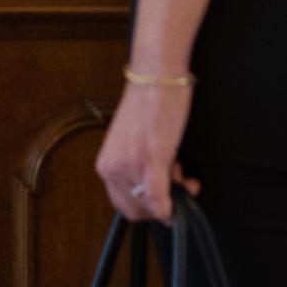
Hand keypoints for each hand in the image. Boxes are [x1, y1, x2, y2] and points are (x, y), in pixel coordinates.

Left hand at [94, 82, 198, 221]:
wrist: (156, 76)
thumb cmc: (149, 104)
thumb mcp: (132, 144)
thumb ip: (136, 169)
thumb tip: (155, 195)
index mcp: (105, 165)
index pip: (123, 204)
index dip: (146, 207)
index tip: (163, 197)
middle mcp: (112, 168)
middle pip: (136, 210)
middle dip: (160, 205)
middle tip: (177, 183)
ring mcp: (131, 165)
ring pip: (151, 206)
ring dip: (172, 196)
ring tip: (180, 169)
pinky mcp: (152, 158)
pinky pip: (158, 197)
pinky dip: (169, 207)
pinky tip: (178, 203)